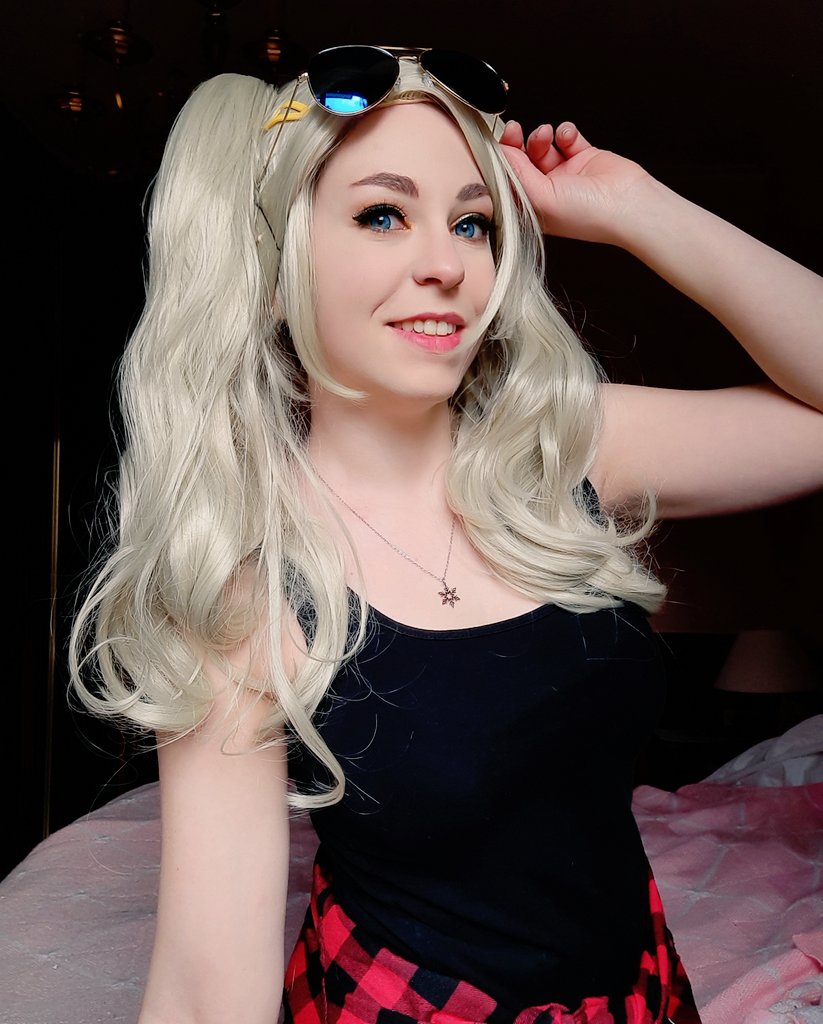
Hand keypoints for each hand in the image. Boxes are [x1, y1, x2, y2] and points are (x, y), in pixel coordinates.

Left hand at [498, 120, 654, 244]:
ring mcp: (565, 174)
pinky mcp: (583, 157)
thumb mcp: (541, 197)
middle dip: (517, 143)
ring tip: (547, 134)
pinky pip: (567, 138)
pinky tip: (569, 136)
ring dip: (540, 136)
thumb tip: (501, 153)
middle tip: (514, 129)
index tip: (496, 143)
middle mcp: (547, 191)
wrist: (627, 204)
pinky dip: (565, 132)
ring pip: (542, 147)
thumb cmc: (586, 214)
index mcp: (533, 207)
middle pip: (522, 161)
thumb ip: (518, 174)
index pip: (508, 180)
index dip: (501, 161)